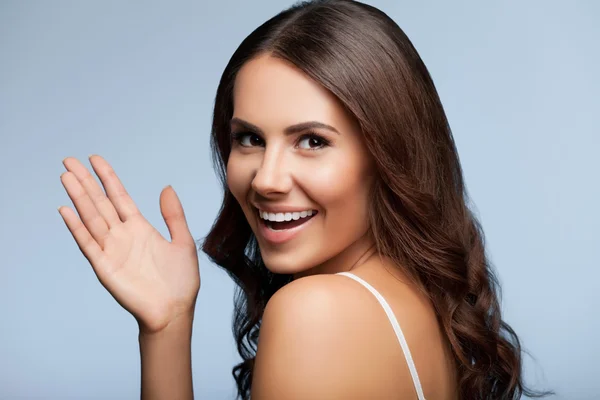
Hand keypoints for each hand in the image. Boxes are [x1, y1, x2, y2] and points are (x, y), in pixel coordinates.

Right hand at [58, 155, 199, 334]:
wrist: (174, 311)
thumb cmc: (180, 281)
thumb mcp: (182, 242)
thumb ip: (174, 215)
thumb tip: (167, 187)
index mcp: (140, 228)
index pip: (119, 196)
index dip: (107, 177)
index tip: (95, 158)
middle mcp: (122, 235)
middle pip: (100, 202)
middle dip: (86, 181)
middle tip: (69, 160)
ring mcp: (111, 250)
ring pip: (91, 217)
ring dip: (78, 197)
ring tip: (66, 176)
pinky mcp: (104, 267)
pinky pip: (88, 243)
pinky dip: (77, 227)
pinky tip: (66, 210)